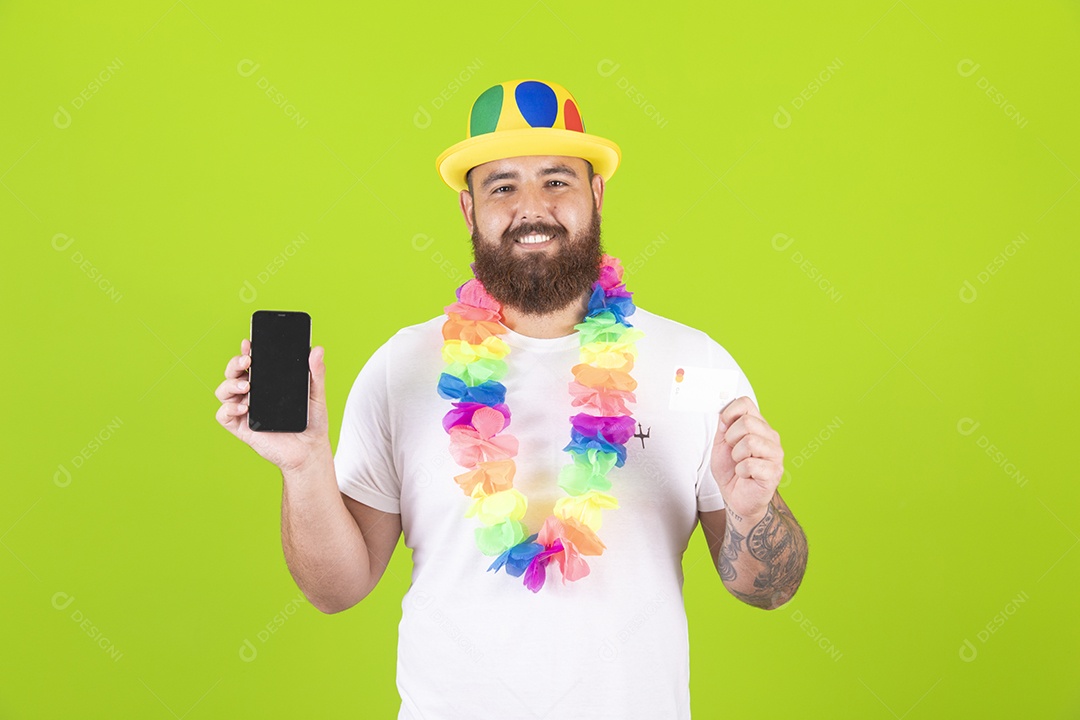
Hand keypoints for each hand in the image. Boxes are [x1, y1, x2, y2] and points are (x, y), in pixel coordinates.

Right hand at [214, 338, 330, 471]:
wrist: (310, 450)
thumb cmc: (311, 421)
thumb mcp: (316, 394)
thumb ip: (316, 372)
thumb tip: (318, 350)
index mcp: (267, 383)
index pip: (251, 363)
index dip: (246, 351)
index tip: (249, 343)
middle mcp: (252, 394)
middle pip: (233, 373)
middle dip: (235, 363)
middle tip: (248, 361)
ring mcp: (245, 410)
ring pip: (224, 391)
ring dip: (230, 384)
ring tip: (247, 385)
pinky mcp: (242, 428)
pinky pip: (224, 415)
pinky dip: (229, 409)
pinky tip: (244, 408)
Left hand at [710, 396, 783, 524]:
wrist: (736, 498)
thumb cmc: (730, 471)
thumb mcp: (720, 446)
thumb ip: (723, 427)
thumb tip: (723, 412)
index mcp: (758, 426)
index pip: (745, 403)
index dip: (729, 412)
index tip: (723, 426)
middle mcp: (770, 436)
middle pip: (747, 421)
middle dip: (731, 438)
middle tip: (732, 451)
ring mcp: (775, 454)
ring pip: (750, 441)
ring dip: (736, 456)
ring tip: (739, 463)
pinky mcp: (775, 472)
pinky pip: (750, 464)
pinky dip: (741, 471)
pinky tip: (745, 475)